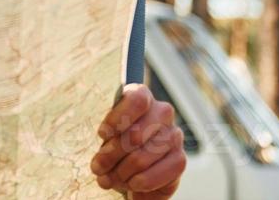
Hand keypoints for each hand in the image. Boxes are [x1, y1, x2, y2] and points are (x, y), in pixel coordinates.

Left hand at [89, 83, 184, 198]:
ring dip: (121, 173)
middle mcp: (162, 112)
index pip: (137, 100)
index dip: (117, 118)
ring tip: (109, 179)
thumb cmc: (118, 143)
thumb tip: (102, 156)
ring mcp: (174, 136)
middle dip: (111, 155)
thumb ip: (107, 140)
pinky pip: (159, 173)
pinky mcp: (180, 159)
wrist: (135, 167)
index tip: (102, 134)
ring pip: (142, 157)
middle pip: (135, 134)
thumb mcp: (108, 134)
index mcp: (142, 95)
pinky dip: (141, 182)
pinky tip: (132, 184)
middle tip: (98, 167)